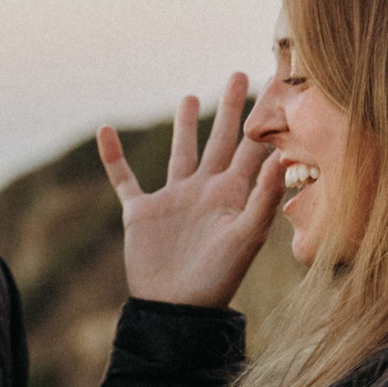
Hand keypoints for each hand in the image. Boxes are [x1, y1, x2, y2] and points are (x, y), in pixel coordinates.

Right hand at [99, 72, 286, 307]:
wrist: (176, 310)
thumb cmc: (217, 279)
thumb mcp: (246, 237)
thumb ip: (263, 197)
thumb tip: (282, 157)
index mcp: (232, 194)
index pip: (254, 149)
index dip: (265, 120)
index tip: (277, 87)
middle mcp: (205, 191)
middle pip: (221, 141)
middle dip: (231, 110)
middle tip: (239, 75)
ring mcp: (173, 200)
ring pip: (181, 153)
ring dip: (185, 126)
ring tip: (190, 96)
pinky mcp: (141, 212)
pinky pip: (124, 179)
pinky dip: (112, 157)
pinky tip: (105, 131)